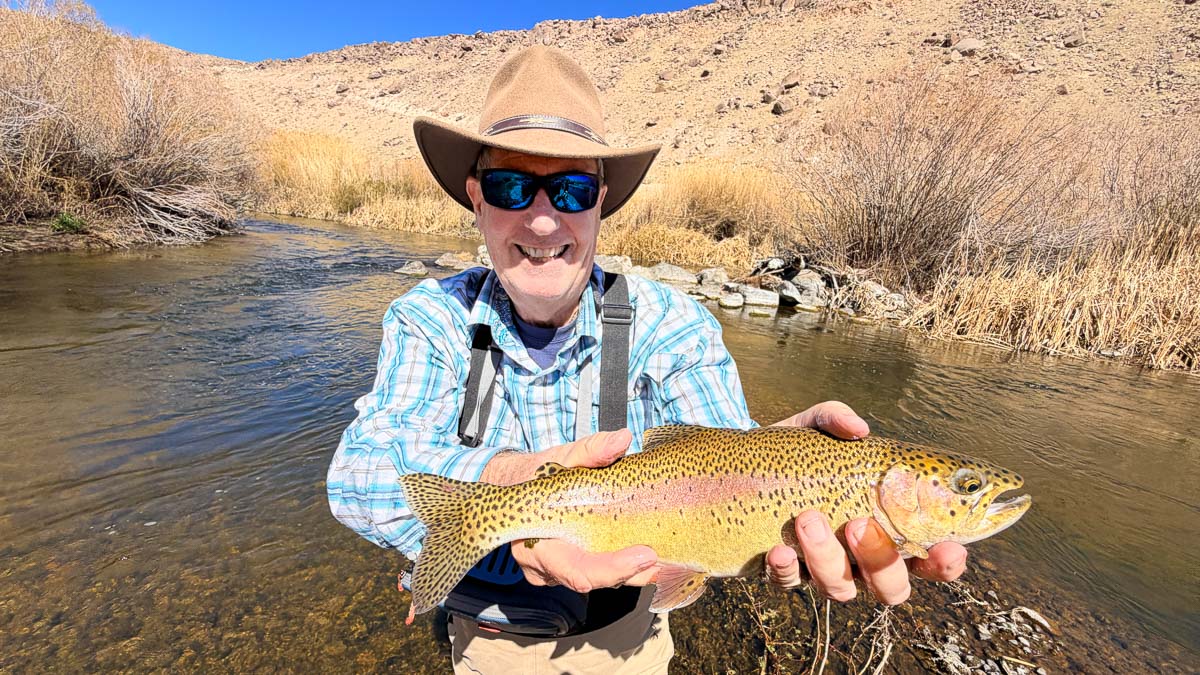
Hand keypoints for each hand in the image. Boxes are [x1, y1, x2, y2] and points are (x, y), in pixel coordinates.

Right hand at [509, 428, 660, 591]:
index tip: (644, 554)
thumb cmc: (537, 474)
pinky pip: (598, 575)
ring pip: (600, 581)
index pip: (577, 569)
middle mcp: (545, 567)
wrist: (516, 487)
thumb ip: (590, 451)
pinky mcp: (570, 570)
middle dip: (631, 573)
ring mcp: (557, 574)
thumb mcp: (561, 457)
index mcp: (537, 543)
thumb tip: (622, 439)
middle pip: (594, 580)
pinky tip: (647, 555)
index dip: (612, 568)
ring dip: (632, 572)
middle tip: (661, 557)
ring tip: (662, 555)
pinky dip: (623, 567)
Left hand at [765, 401, 968, 603]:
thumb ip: (836, 419)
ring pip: (840, 589)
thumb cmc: (794, 451)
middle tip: (859, 524)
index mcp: (886, 526)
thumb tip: (858, 428)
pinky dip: (785, 569)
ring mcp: (821, 568)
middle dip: (881, 562)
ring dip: (827, 558)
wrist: (737, 466)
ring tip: (808, 519)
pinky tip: (778, 549)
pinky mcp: (782, 571)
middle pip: (891, 587)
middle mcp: (859, 557)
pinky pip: (788, 583)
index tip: (949, 547)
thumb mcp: (814, 428)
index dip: (945, 562)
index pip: (929, 558)